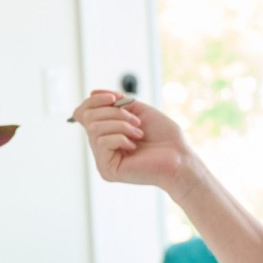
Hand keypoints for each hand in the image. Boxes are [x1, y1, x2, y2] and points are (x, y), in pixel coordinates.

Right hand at [69, 90, 194, 194]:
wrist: (179, 156)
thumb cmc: (164, 136)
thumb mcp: (137, 110)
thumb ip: (115, 101)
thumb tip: (92, 93)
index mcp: (107, 133)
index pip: (84, 113)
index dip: (94, 101)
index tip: (114, 98)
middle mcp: (102, 147)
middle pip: (88, 117)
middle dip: (114, 112)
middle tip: (136, 120)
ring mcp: (103, 159)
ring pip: (94, 128)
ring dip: (121, 124)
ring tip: (139, 133)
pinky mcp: (107, 169)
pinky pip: (102, 142)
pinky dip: (120, 137)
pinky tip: (134, 145)